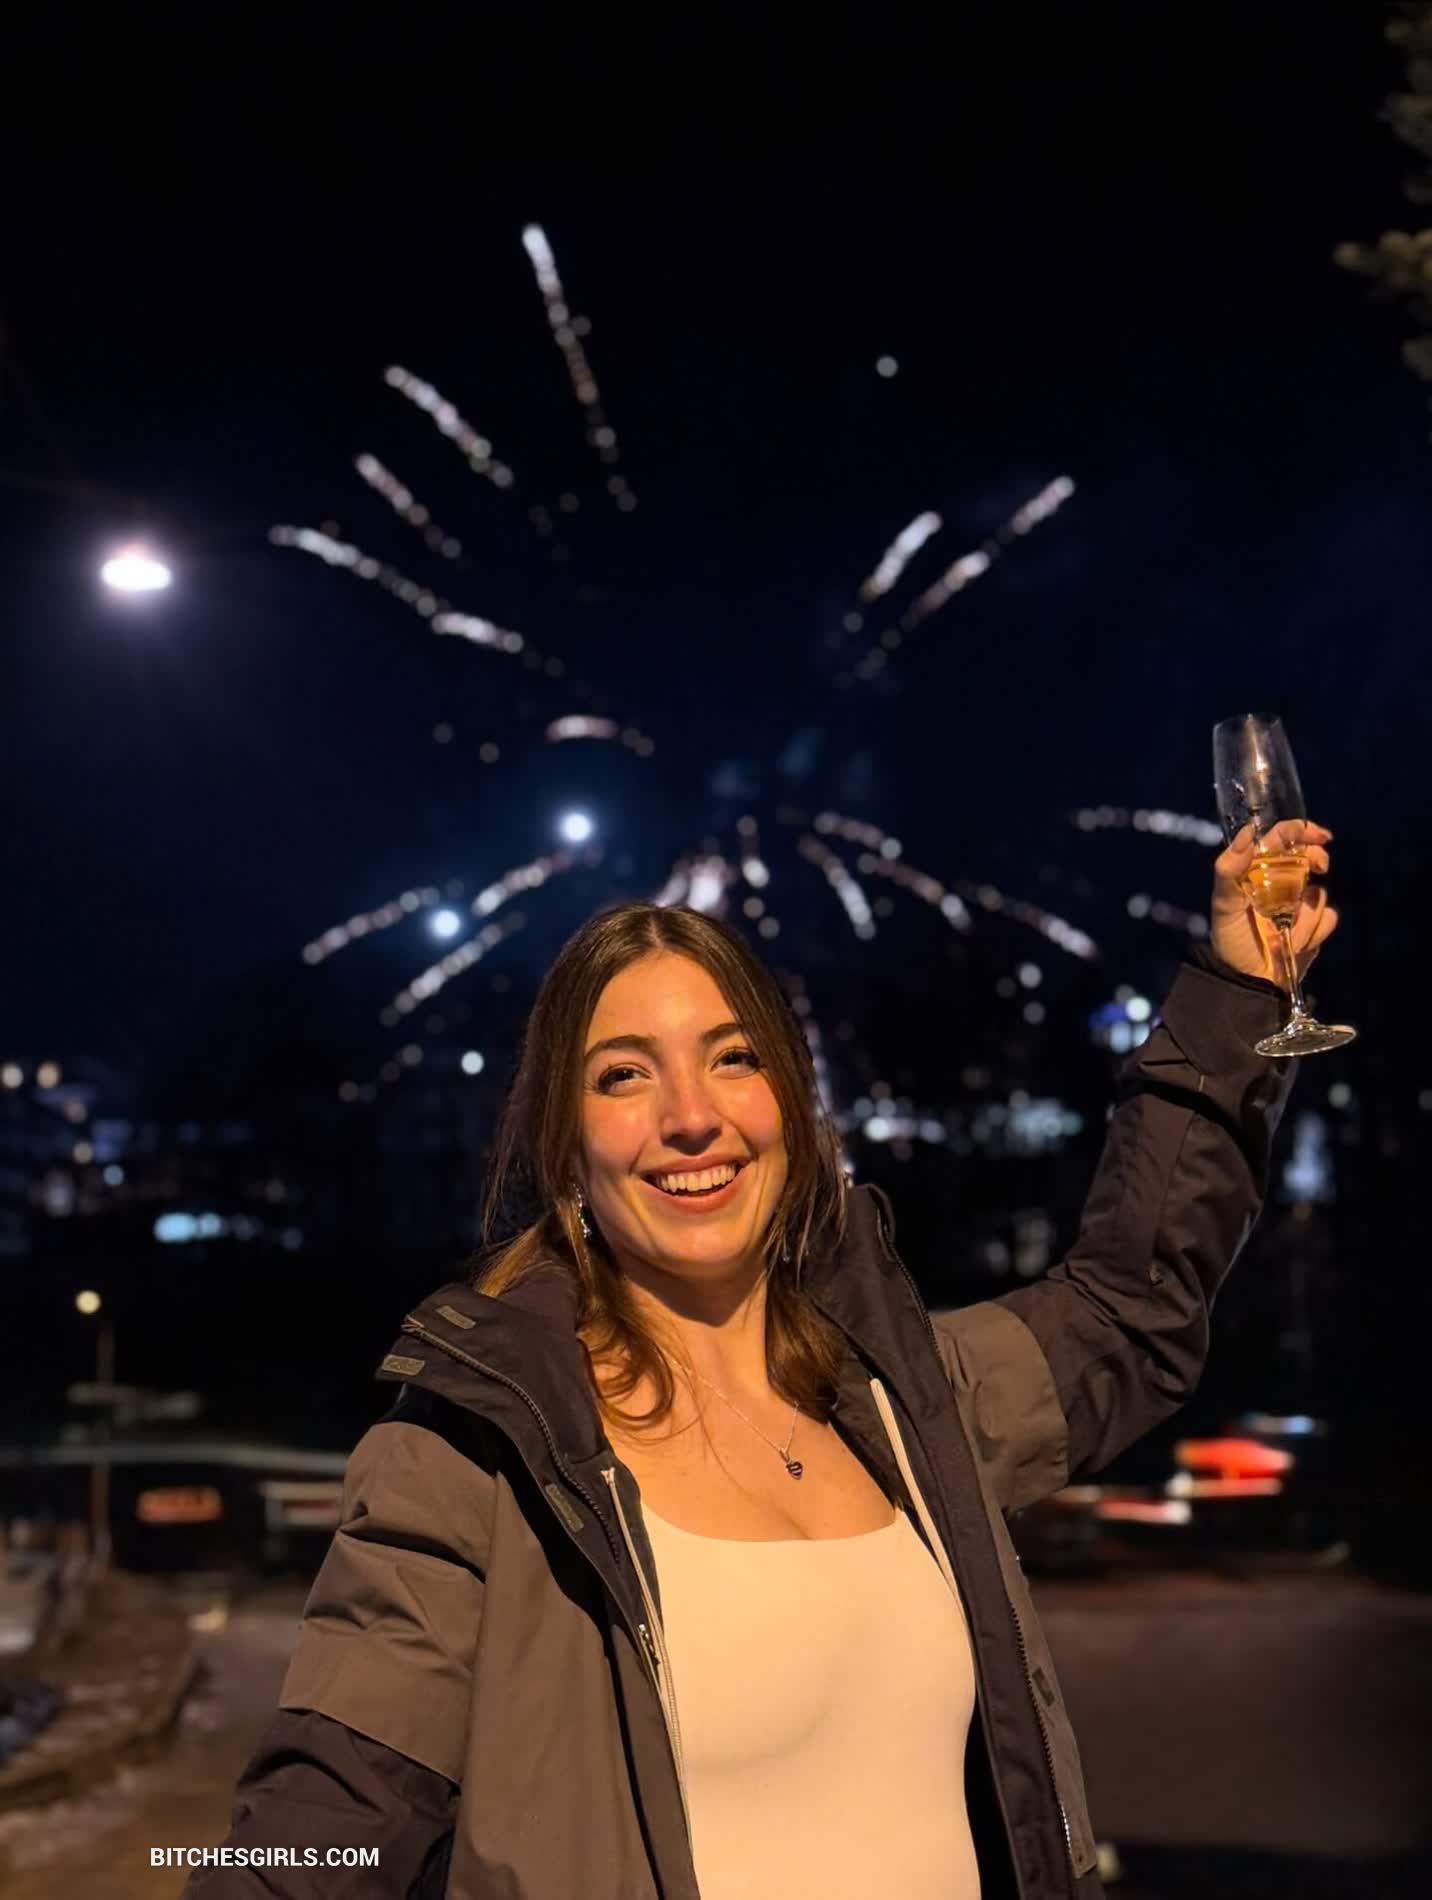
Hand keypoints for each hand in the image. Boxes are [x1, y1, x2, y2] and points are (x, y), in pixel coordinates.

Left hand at [1210, 818, 1339, 988]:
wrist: (1249, 982)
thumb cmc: (1231, 941)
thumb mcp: (1224, 906)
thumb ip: (1229, 871)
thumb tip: (1247, 833)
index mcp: (1258, 871)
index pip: (1282, 838)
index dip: (1302, 830)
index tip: (1319, 835)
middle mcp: (1282, 883)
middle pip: (1311, 856)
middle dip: (1317, 860)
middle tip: (1320, 867)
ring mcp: (1301, 905)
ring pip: (1320, 893)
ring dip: (1305, 914)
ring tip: (1284, 932)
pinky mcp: (1315, 926)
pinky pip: (1328, 918)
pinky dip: (1314, 931)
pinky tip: (1296, 944)